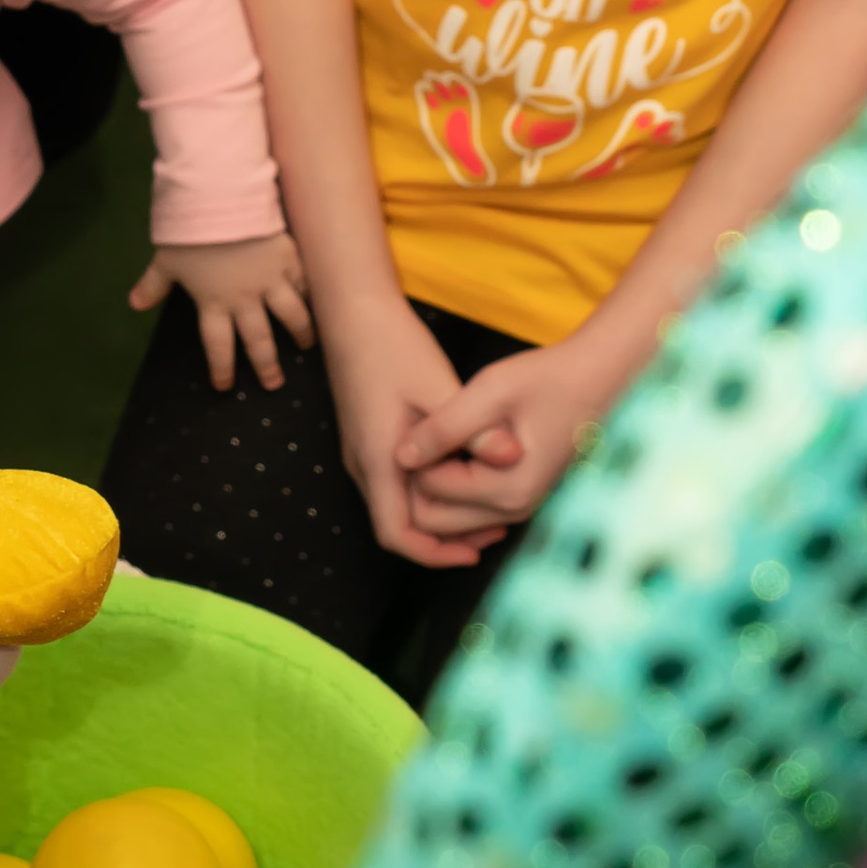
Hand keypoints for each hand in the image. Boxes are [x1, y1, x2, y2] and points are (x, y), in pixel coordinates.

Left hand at [133, 232, 313, 393]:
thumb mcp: (165, 260)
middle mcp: (245, 298)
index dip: (222, 367)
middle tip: (274, 384)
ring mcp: (270, 279)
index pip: (218, 344)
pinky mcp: (287, 258)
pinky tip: (315, 302)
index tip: (225, 385)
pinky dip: (309, 293)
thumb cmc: (189, 232)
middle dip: (266, 365)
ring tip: (308, 346)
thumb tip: (134, 304)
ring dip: (300, 332)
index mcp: (213, 302)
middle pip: (259, 339)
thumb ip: (153, 285)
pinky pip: (302, 281)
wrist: (220, 199)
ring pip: (291, 314)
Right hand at [327, 296, 505, 568]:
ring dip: (438, 516)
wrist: (353, 313)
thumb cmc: (393, 346)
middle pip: (398, 526)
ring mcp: (361, 452)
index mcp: (376, 459)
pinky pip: (396, 482)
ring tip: (485, 511)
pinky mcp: (368, 439)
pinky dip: (429, 492)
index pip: (396, 534)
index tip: (474, 555)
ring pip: (398, 504)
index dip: (434, 554)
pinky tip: (462, 474)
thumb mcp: (440, 386)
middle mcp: (362, 464)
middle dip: (444, 540)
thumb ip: (474, 428)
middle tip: (493, 535)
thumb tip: (514, 458)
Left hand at [395, 328, 628, 542]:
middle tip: (425, 429)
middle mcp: (514, 510)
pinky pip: (467, 507)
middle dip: (418, 479)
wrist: (597, 378)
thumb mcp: (490, 391)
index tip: (421, 417)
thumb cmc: (548, 379)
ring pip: (447, 517)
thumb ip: (444, 427)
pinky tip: (455, 444)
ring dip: (433, 482)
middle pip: (433, 518)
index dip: (413, 455)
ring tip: (441, 432)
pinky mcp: (518, 497)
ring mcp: (518, 507)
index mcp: (507, 490)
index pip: (428, 490)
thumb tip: (401, 456)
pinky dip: (451, 484)